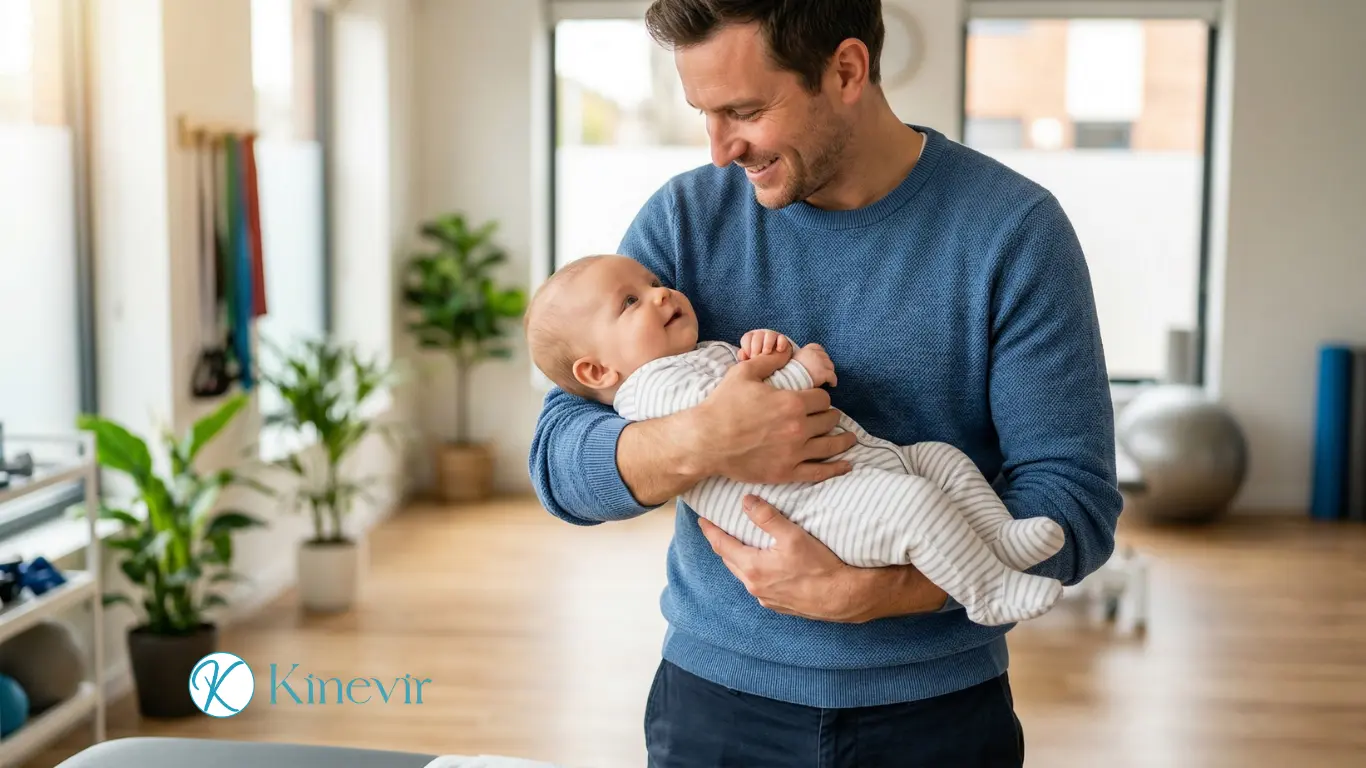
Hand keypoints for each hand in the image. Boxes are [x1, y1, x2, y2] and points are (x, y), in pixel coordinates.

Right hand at [691, 352, 856, 483]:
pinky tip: (847, 465)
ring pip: (830, 445)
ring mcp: (794, 453)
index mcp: (792, 403)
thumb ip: (769, 360)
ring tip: (849, 438)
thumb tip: (786, 350)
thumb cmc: (722, 405)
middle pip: (829, 420)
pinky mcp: (786, 472)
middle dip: (830, 416)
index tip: (816, 400)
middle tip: (829, 417)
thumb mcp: (744, 373)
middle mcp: (798, 428)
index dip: (820, 398)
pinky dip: (836, 469)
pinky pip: (819, 472)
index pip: (822, 399)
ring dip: (842, 440)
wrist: (705, 440)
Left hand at [698, 495, 949, 621]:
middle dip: (721, 543)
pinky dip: (752, 570)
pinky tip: (761, 564)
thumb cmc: (820, 566)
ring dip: (737, 557)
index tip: (702, 518)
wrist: (844, 597)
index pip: (721, 545)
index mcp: (752, 568)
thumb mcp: (793, 536)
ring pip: (743, 573)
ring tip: (736, 543)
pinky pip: (757, 584)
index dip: (710, 530)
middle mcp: (754, 586)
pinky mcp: (778, 604)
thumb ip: (767, 517)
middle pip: (729, 560)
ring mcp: (766, 597)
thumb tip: (746, 501)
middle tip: (715, 528)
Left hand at [738, 329, 791, 361]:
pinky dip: (781, 343)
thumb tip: (742, 355)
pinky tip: (779, 350)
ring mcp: (772, 336)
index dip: (747, 347)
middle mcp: (761, 334)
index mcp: (751, 337)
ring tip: (766, 353)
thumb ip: (744, 356)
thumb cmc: (758, 359)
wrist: (774, 361)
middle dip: (756, 347)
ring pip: (770, 335)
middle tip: (756, 357)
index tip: (749, 357)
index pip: (747, 338)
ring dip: (767, 344)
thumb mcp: (749, 358)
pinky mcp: (782, 340)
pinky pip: (782, 338)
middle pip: (758, 336)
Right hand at [793, 343, 836, 386]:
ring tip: (827, 378)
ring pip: (831, 366)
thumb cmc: (789, 372)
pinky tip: (831, 385)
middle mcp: (815, 354)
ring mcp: (821, 363)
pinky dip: (833, 381)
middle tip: (823, 371)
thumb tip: (805, 362)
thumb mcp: (793, 359)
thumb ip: (801, 357)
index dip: (820, 354)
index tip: (820, 360)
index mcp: (807, 350)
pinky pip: (833, 377)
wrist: (790, 380)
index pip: (817, 348)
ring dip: (829, 371)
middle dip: (825, 364)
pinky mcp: (825, 373)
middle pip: (825, 357)